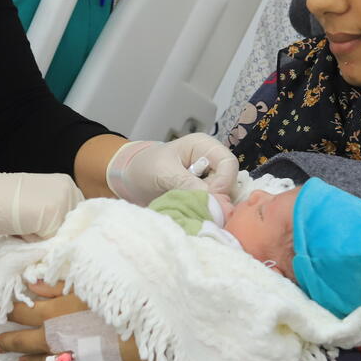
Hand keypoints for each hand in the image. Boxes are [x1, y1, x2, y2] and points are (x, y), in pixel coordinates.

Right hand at [0, 156, 82, 238]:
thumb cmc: (1, 203)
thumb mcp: (35, 205)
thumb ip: (54, 218)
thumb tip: (65, 242)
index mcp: (66, 185)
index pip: (75, 221)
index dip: (57, 229)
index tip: (36, 223)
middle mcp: (69, 190)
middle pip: (71, 231)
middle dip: (51, 234)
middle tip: (27, 222)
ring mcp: (62, 201)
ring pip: (61, 238)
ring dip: (43, 239)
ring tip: (23, 224)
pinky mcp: (51, 215)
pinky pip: (48, 243)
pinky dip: (34, 242)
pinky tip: (20, 228)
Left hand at [0, 284, 152, 360]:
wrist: (132, 339)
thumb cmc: (108, 306)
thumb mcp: (80, 289)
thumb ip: (54, 287)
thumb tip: (32, 284)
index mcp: (49, 315)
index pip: (20, 312)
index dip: (7, 311)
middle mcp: (50, 339)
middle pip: (22, 341)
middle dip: (6, 342)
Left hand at [106, 134, 239, 205]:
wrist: (130, 179)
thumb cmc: (144, 167)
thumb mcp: (163, 172)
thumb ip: (187, 183)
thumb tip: (212, 201)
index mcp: (204, 146)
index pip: (229, 164)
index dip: (223, 183)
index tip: (208, 198)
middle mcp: (211, 162)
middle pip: (230, 183)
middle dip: (217, 198)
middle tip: (198, 207)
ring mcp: (209, 180)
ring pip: (225, 198)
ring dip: (210, 207)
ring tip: (191, 211)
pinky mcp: (204, 196)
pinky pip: (214, 207)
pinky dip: (205, 212)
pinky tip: (192, 214)